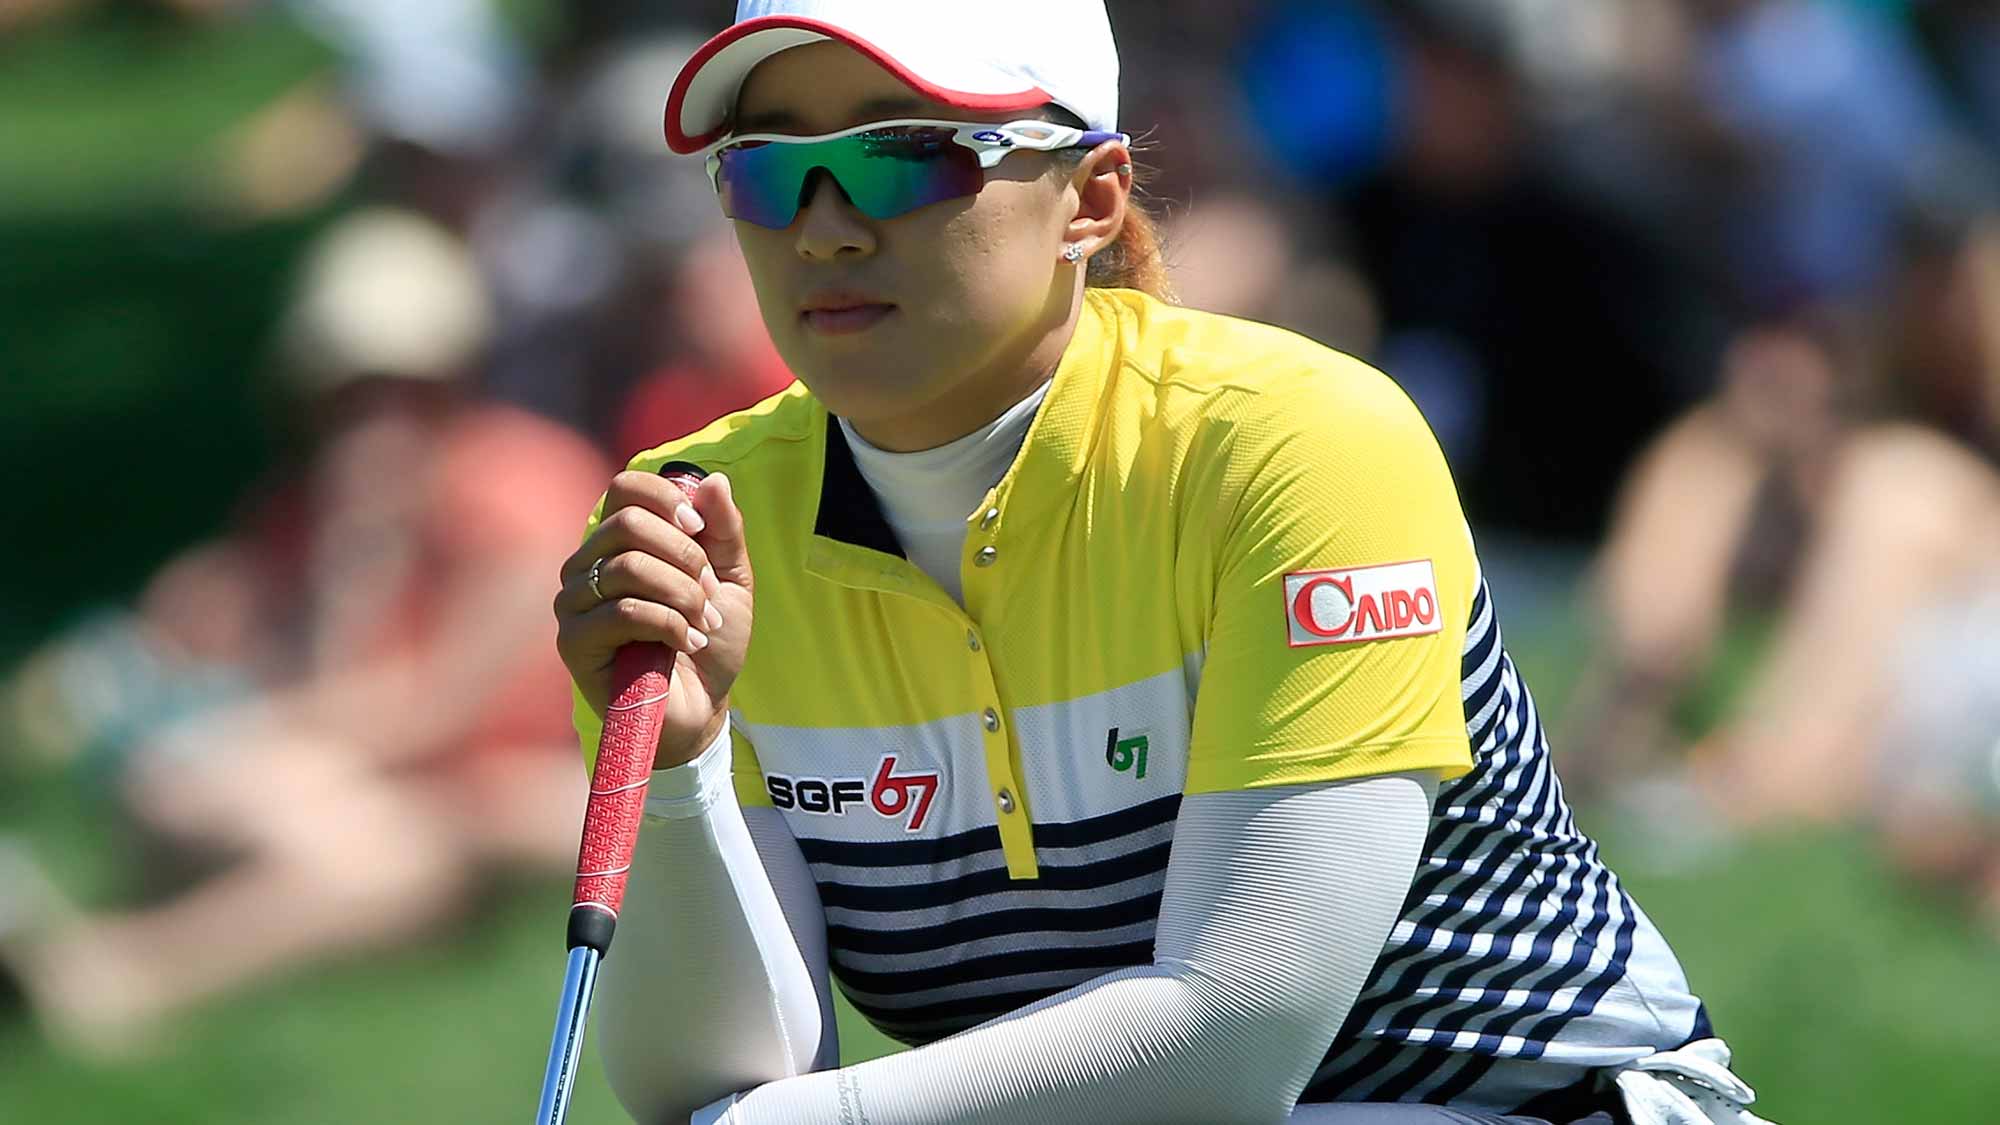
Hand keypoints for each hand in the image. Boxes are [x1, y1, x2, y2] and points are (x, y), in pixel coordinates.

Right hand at [554, 471, 753, 767]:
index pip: (625, 488)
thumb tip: (713, 481)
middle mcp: (587, 564)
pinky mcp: (573, 642)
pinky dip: (669, 624)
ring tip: (703, 623)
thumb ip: (724, 532)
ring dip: (682, 595)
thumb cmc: (710, 641)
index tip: (700, 530)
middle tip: (708, 592)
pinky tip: (688, 642)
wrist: (701, 708)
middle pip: (628, 523)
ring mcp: (573, 603)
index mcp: (620, 542)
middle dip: (684, 557)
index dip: (666, 499)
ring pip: (628, 568)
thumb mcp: (731, 580)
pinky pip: (622, 611)